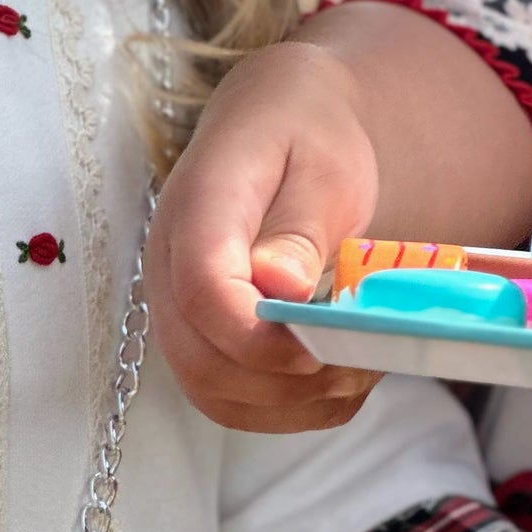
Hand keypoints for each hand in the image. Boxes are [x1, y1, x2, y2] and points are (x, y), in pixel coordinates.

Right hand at [148, 42, 384, 431]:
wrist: (284, 123)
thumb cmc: (307, 134)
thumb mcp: (323, 161)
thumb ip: (301, 224)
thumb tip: (282, 288)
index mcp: (198, 210)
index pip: (203, 293)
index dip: (262, 337)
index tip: (325, 339)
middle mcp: (172, 270)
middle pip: (202, 364)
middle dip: (286, 380)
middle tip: (358, 358)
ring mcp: (185, 312)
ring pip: (218, 396)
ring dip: (296, 401)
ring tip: (359, 365)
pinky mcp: (207, 341)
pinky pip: (239, 404)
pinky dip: (297, 408)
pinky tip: (342, 373)